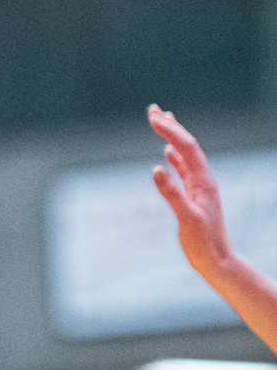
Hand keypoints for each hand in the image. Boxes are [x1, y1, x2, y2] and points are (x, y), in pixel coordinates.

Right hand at [150, 104, 233, 279]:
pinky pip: (183, 169)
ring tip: (161, 121)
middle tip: (153, 109)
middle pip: (186, 145)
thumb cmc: (202, 242)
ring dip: (172, 137)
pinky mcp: (193, 195)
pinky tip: (167, 153)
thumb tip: (156, 168)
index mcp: (203, 181)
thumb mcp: (186, 219)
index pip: (186, 148)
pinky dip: (173, 156)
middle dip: (171, 126)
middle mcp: (202, 179)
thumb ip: (172, 194)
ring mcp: (198, 186)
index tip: (153, 118)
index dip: (171, 131)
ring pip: (184, 154)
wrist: (216, 260)